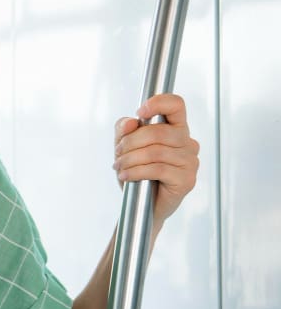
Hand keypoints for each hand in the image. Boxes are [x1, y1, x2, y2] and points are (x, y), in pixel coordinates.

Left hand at [113, 93, 199, 225]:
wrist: (142, 205)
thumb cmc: (137, 172)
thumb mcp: (124, 147)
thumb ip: (123, 131)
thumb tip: (131, 122)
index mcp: (175, 128)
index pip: (176, 105)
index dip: (158, 103)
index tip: (140, 112)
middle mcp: (187, 142)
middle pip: (158, 132)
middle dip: (130, 143)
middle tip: (118, 154)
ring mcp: (190, 161)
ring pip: (155, 152)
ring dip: (130, 159)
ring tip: (120, 167)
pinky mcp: (187, 180)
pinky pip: (158, 169)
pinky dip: (136, 172)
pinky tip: (126, 176)